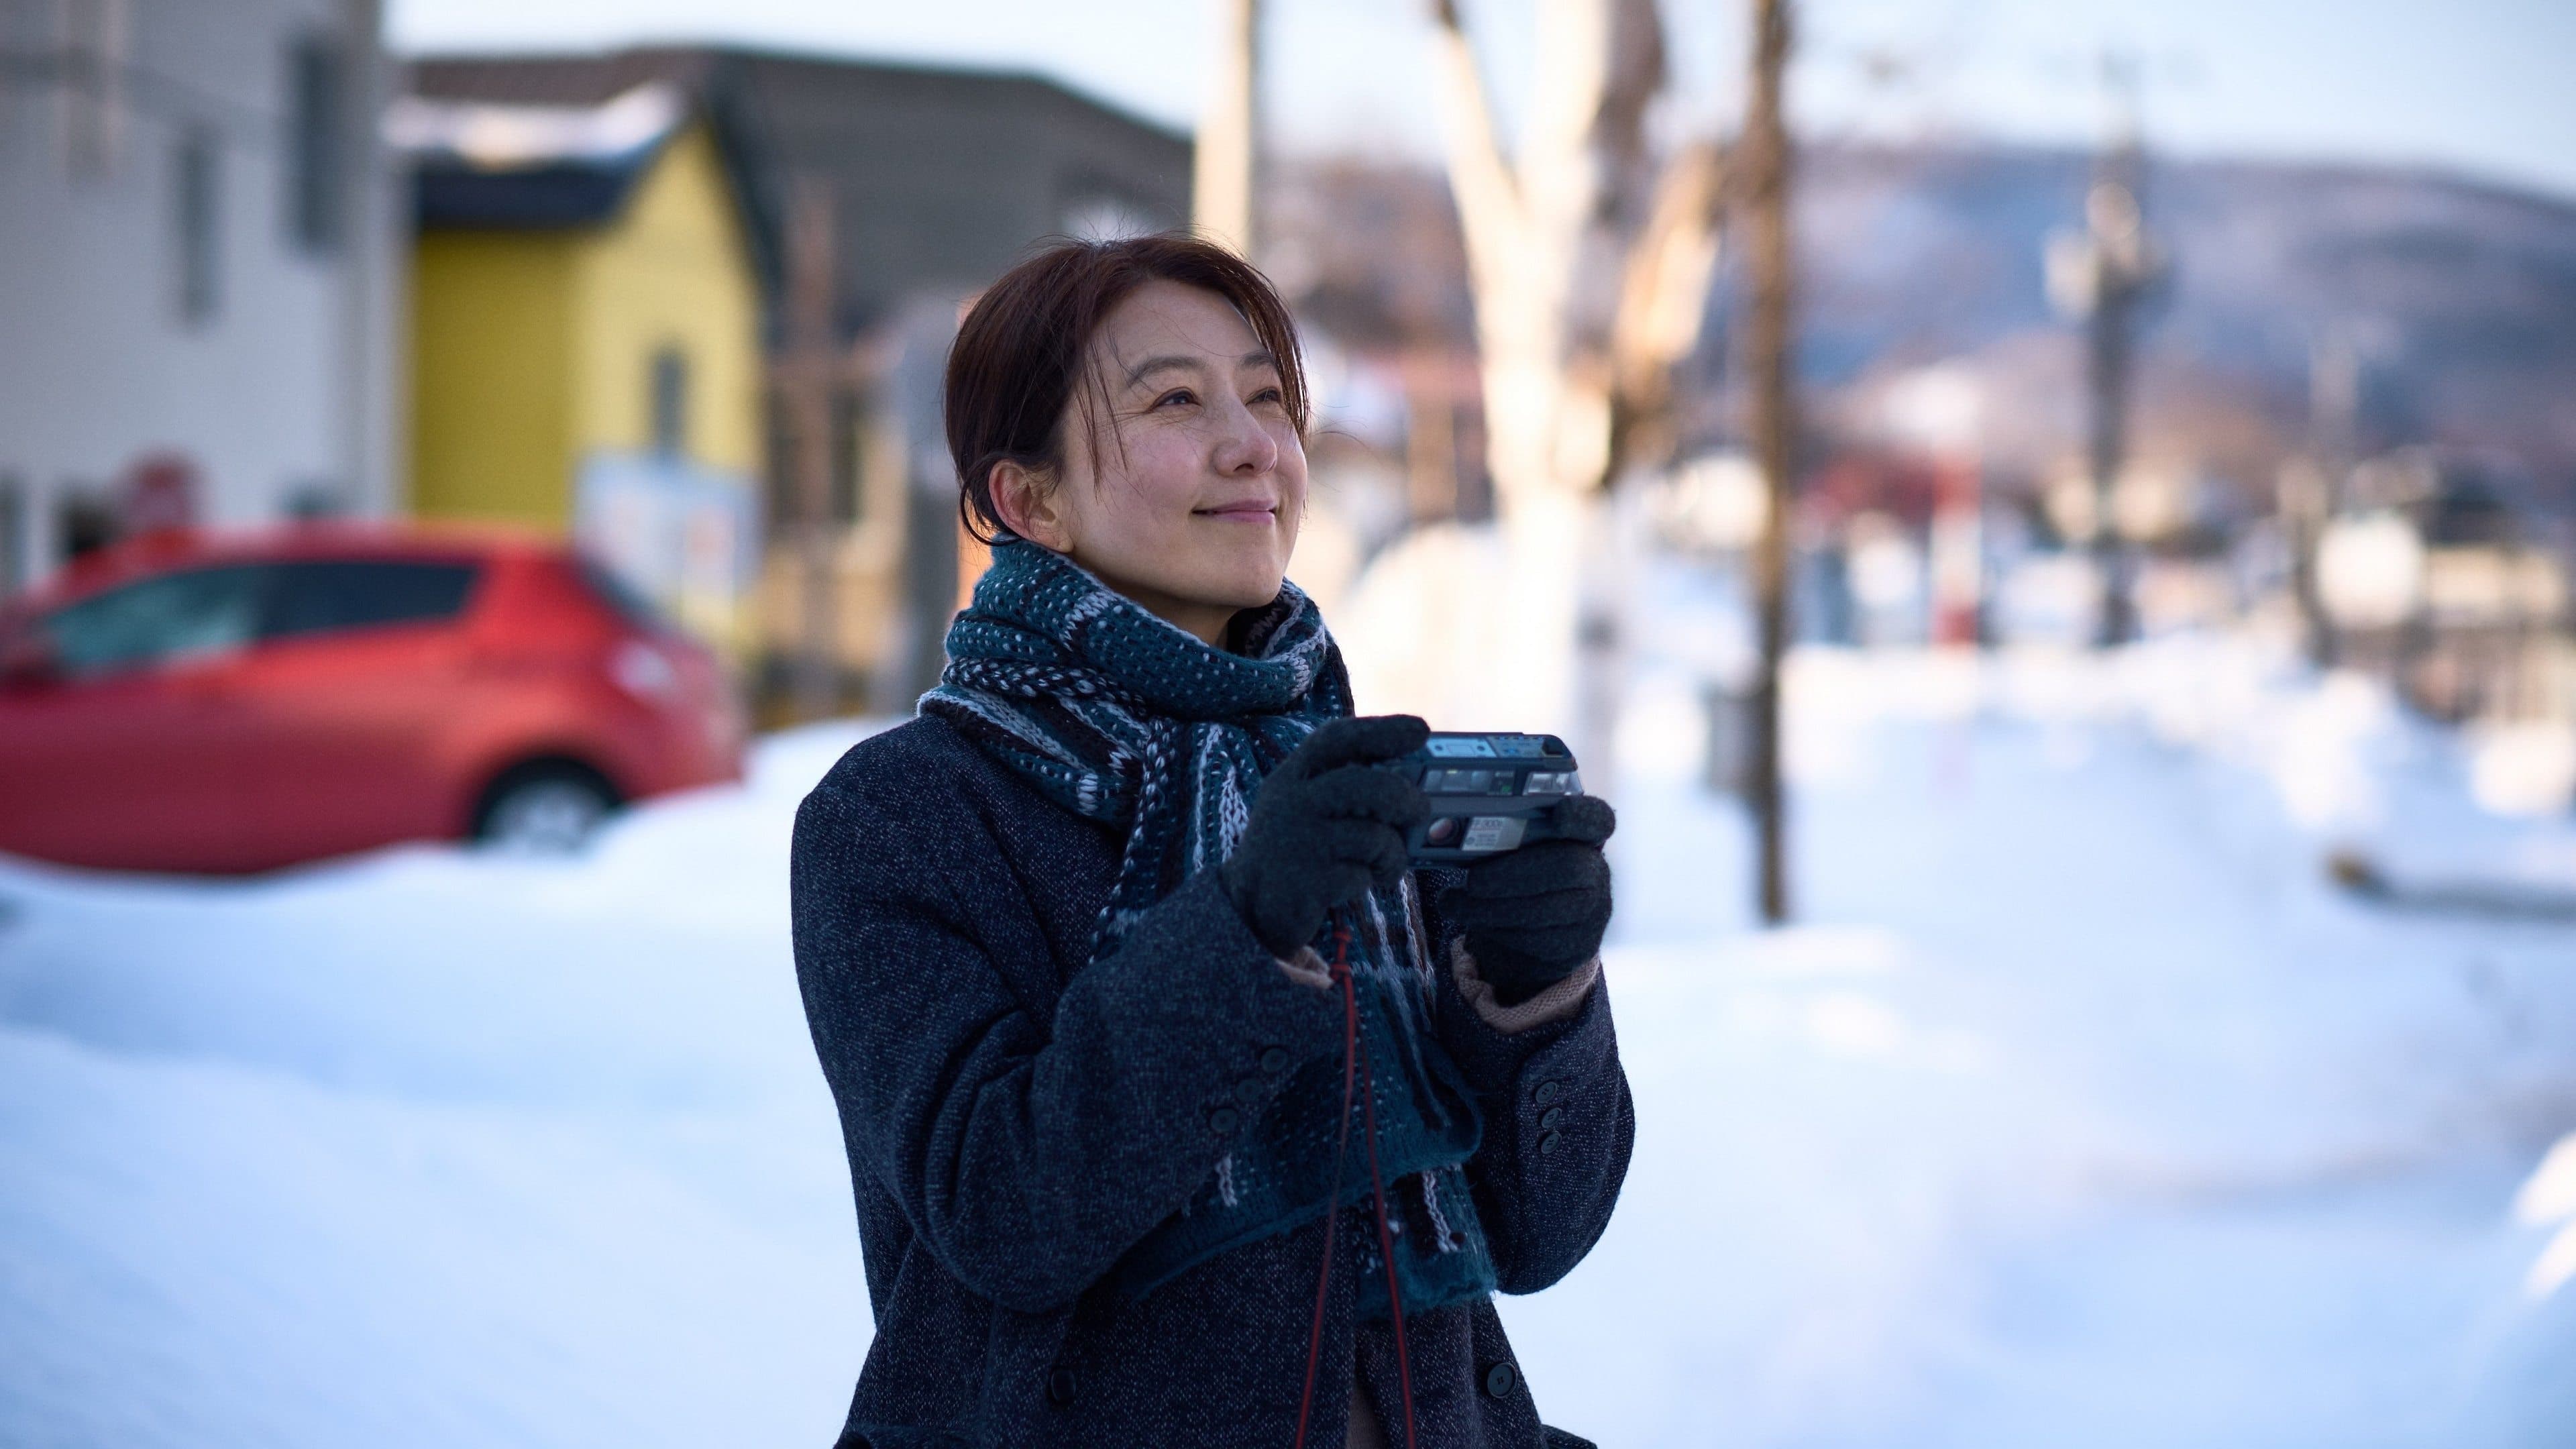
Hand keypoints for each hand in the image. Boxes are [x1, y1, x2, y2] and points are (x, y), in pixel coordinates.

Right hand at [1221, 715, 1430, 957]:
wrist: (1248, 909)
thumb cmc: (1293, 853)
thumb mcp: (1304, 809)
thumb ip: (1344, 792)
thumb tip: (1410, 786)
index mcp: (1290, 777)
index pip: (1336, 739)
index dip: (1381, 730)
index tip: (1421, 731)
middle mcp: (1291, 802)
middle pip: (1366, 785)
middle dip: (1405, 798)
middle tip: (1421, 810)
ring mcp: (1298, 841)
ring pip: (1374, 835)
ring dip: (1392, 853)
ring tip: (1385, 865)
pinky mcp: (1307, 881)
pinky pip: (1363, 874)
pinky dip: (1369, 880)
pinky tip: (1356, 883)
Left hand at [1447, 796, 1614, 1006]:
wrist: (1531, 929)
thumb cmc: (1515, 876)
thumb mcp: (1512, 851)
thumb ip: (1495, 836)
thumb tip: (1441, 831)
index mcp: (1583, 837)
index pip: (1597, 819)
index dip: (1581, 815)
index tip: (1559, 813)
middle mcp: (1595, 873)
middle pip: (1568, 868)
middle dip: (1512, 874)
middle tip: (1471, 882)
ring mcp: (1592, 914)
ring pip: (1547, 912)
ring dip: (1491, 910)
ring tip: (1453, 904)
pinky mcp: (1577, 948)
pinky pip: (1538, 944)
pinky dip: (1499, 933)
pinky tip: (1476, 924)